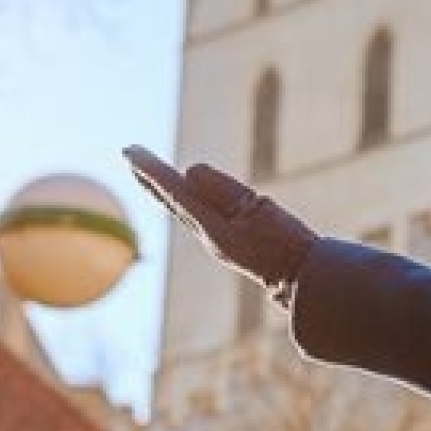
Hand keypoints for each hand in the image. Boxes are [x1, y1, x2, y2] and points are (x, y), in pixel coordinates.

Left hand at [124, 146, 315, 293]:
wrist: (302, 280)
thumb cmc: (285, 244)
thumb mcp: (257, 210)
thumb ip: (223, 191)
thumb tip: (188, 171)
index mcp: (210, 224)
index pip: (174, 189)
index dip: (151, 169)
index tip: (129, 150)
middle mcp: (206, 234)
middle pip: (170, 200)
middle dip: (148, 178)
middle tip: (128, 155)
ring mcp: (216, 241)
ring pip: (180, 209)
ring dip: (163, 189)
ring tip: (148, 175)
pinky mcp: (228, 244)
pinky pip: (196, 216)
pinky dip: (182, 201)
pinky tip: (186, 200)